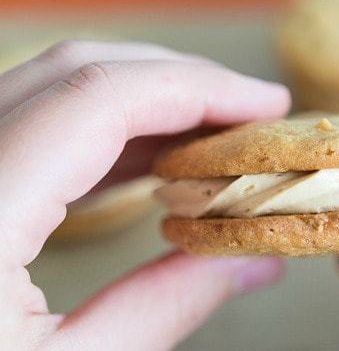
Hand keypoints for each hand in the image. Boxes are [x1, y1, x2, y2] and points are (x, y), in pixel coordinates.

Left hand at [0, 40, 290, 349]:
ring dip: (144, 100)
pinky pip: (34, 124)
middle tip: (248, 112)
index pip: (99, 97)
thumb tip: (256, 262)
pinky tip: (148, 159)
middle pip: (76, 71)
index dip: (197, 88)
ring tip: (212, 134)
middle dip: (178, 81)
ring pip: (52, 86)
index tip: (266, 104)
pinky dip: (104, 130)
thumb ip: (166, 305)